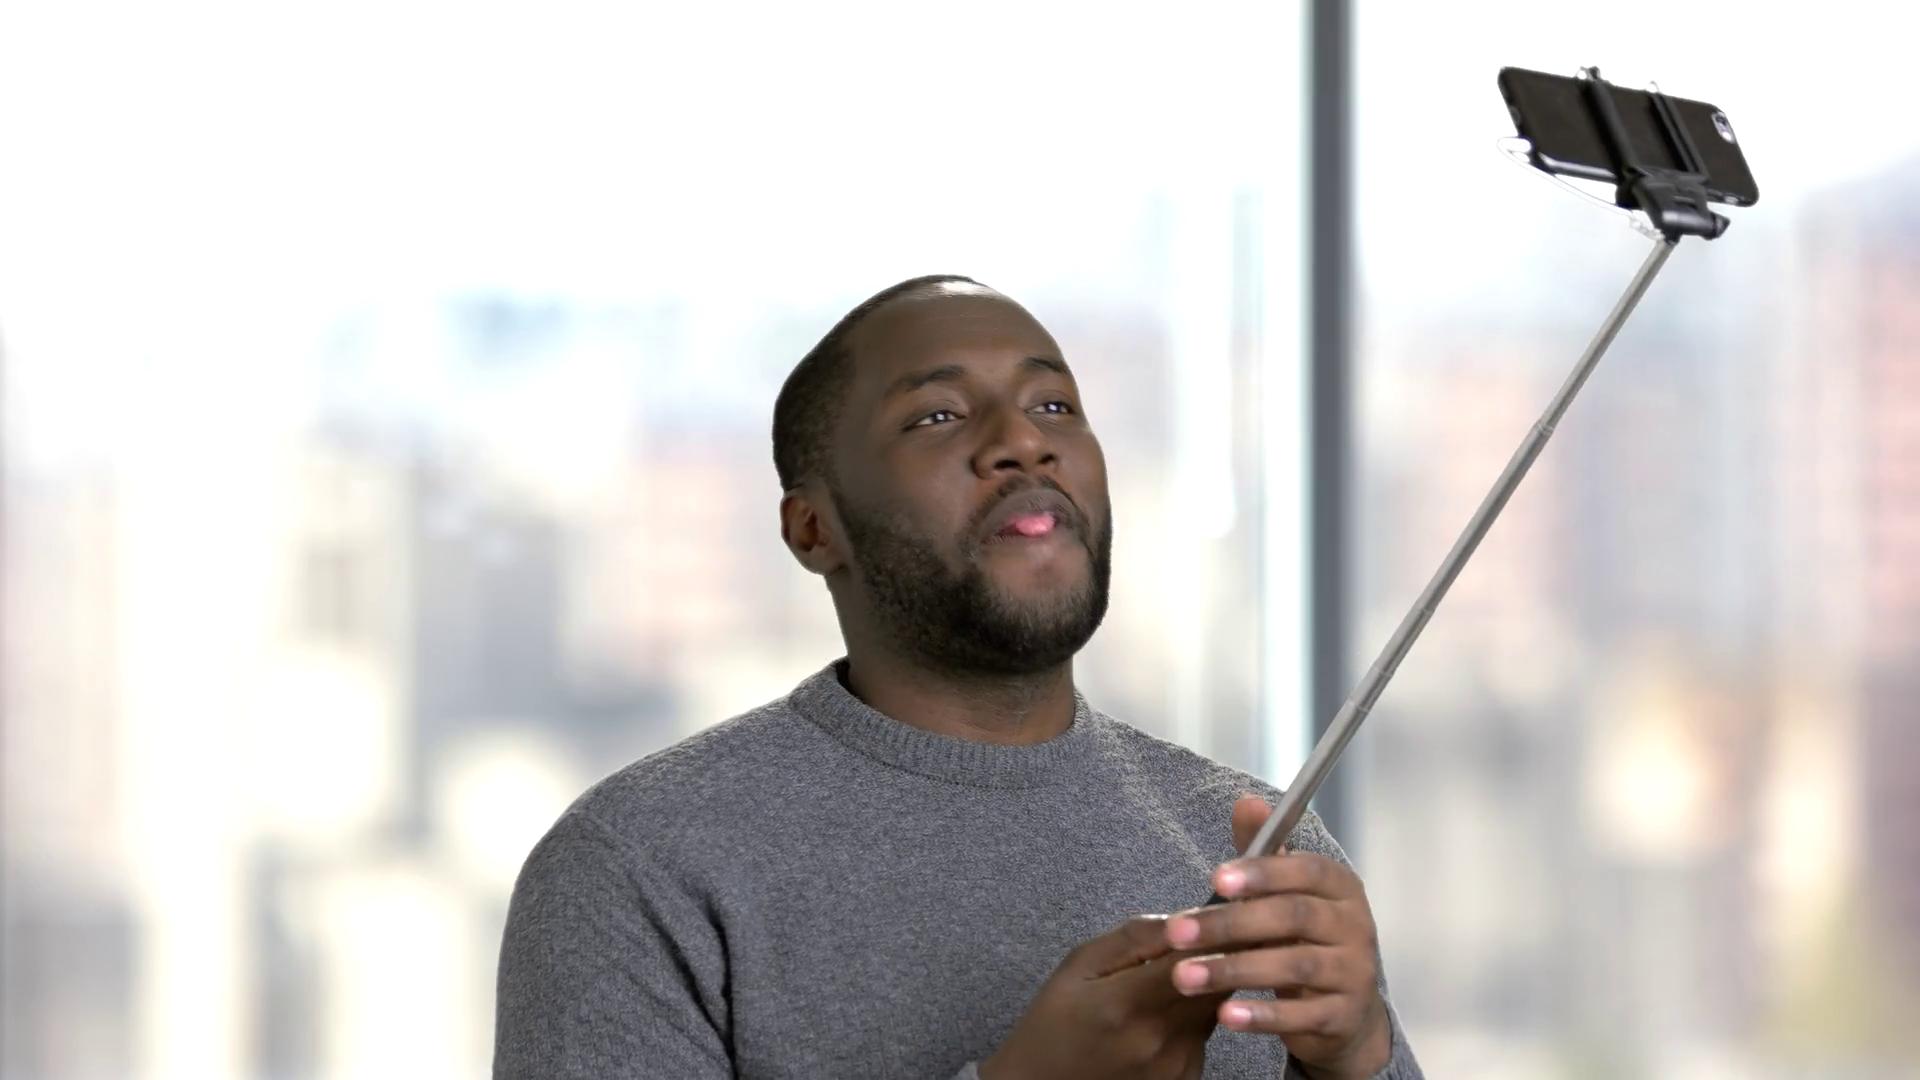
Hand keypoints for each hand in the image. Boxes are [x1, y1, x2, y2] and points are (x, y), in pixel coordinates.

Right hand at [979, 915, 1228, 1079]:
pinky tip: (1161, 1015)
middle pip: (1216, 985)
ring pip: (1214, 1010)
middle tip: (1199, 941)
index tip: (1214, 916)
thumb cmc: (1055, 1022)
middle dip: (1215, 958)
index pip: (1193, 959)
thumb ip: (1133, 939)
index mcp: (1126, 1004)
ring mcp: (1175, 1065)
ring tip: (1166, 982)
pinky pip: (1203, 1035)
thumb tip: (1183, 919)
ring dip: (1203, 988)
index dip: (1211, 933)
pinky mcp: (1184, 1079)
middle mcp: (1158, 1039)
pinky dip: (1192, 1017)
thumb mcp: (1079, 966)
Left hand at [1160, 796, 1391, 1079]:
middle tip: (1177, 932)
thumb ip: (1263, 852)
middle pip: (1292, 917)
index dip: (1262, 872)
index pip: (1306, 870)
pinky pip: (1301, 1016)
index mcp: (1340, 887)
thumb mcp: (1287, 894)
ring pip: (1293, 966)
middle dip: (1230, 923)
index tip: (1215, 879)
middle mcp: (1355, 926)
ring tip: (1184, 977)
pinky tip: (1224, 1016)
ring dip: (1234, 970)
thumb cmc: (1305, 939)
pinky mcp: (1343, 1017)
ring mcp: (1354, 973)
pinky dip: (1262, 1015)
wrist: (1346, 1012)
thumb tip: (1247, 802)